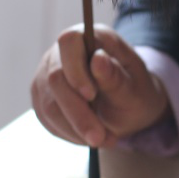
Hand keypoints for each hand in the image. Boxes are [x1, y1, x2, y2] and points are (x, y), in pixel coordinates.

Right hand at [31, 24, 171, 147]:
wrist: (128, 110)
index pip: (69, 42)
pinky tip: (86, 136)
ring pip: (47, 103)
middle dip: (77, 113)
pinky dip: (67, 133)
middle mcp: (63, 52)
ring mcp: (47, 74)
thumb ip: (116, 77)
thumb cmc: (135, 94)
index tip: (91, 96)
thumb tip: (98, 59)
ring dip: (74, 128)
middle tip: (100, 138)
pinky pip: (46, 117)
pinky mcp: (42, 96)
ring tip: (101, 139)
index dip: (75, 69)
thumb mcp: (135, 90)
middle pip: (55, 78)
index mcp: (92, 38)